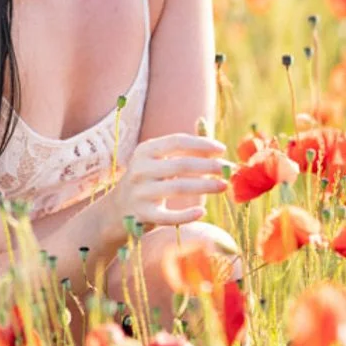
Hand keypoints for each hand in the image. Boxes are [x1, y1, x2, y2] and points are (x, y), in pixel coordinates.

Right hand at [99, 133, 228, 237]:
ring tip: (223, 186)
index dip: (202, 144)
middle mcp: (140, 169)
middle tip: (229, 169)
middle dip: (209, 166)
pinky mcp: (143, 215)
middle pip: (182, 164)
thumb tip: (207, 129)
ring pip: (179, 188)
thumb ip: (182, 147)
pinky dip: (187, 214)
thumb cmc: (148, 181)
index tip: (222, 149)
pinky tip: (202, 211)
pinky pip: (169, 216)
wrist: (117, 210)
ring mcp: (140, 193)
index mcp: (145, 151)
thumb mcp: (158, 159)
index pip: (177, 142)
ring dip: (205, 186)